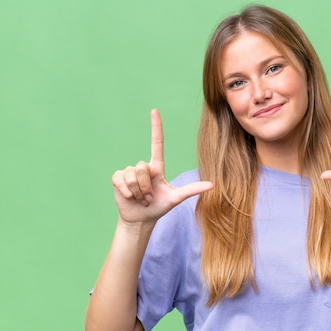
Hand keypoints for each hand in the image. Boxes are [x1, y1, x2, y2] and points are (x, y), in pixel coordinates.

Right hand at [111, 109, 212, 224]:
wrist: (141, 219)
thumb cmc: (159, 207)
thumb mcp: (176, 198)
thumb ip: (192, 190)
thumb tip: (213, 185)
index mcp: (157, 167)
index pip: (157, 143)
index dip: (156, 127)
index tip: (155, 111)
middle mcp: (143, 167)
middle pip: (143, 168)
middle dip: (146, 187)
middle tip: (149, 198)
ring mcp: (129, 172)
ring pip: (133, 176)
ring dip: (138, 192)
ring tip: (141, 199)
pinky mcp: (118, 178)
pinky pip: (121, 180)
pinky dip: (127, 192)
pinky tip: (130, 197)